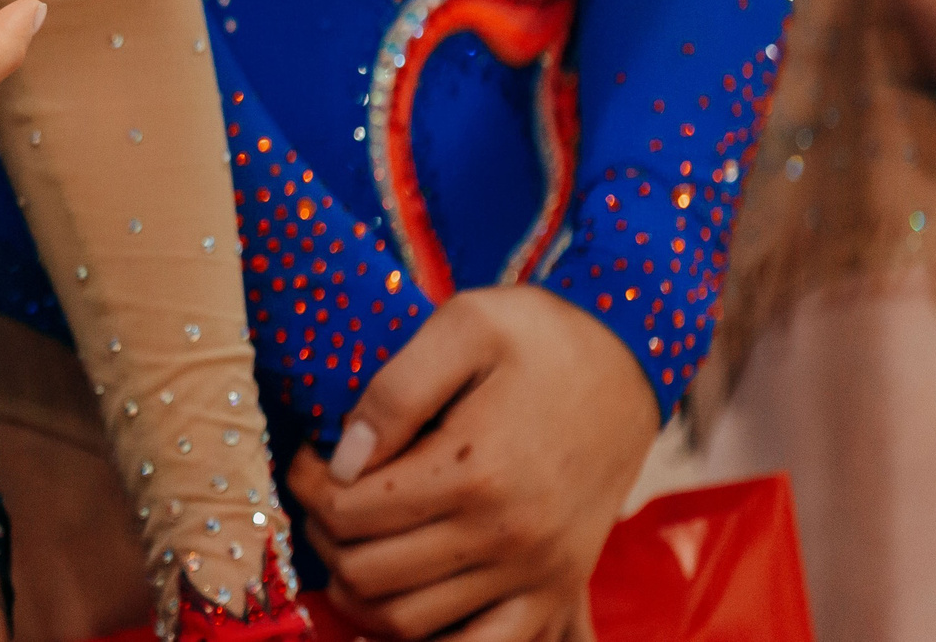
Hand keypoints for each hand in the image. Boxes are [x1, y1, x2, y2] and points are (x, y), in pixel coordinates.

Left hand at [286, 285, 659, 641]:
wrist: (628, 361)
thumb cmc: (540, 336)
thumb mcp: (465, 326)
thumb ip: (395, 391)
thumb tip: (342, 457)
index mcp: (475, 471)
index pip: (350, 510)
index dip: (307, 486)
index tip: (307, 457)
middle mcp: (507, 536)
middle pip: (370, 572)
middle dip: (325, 536)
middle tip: (324, 495)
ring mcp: (536, 573)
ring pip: (409, 622)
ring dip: (360, 589)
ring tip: (352, 540)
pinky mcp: (558, 590)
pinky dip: (430, 640)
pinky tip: (401, 598)